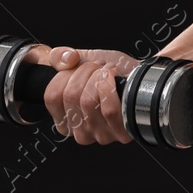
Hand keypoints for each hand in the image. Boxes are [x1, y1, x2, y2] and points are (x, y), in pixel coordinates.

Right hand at [20, 45, 141, 144]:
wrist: (141, 76)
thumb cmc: (113, 73)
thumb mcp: (83, 59)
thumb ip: (62, 57)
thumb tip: (64, 59)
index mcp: (64, 120)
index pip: (51, 97)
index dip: (66, 74)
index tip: (80, 67)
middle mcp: (80, 133)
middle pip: (70, 95)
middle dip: (86, 71)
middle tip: (98, 69)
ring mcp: (100, 135)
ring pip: (88, 101)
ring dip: (100, 77)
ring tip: (108, 74)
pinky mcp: (121, 132)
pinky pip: (109, 109)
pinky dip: (112, 86)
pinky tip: (115, 79)